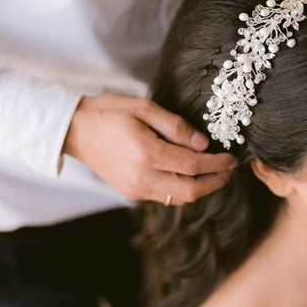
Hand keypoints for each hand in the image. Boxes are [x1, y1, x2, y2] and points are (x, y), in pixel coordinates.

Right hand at [62, 94, 236, 203]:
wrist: (74, 130)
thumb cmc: (109, 112)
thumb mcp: (144, 108)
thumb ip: (176, 126)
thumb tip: (202, 144)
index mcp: (146, 154)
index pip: (192, 166)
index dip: (217, 165)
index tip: (232, 159)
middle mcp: (141, 177)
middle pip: (189, 191)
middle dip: (214, 183)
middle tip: (230, 171)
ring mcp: (134, 189)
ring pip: (177, 198)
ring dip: (200, 189)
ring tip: (215, 173)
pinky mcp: (130, 192)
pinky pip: (163, 196)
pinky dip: (181, 189)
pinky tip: (190, 175)